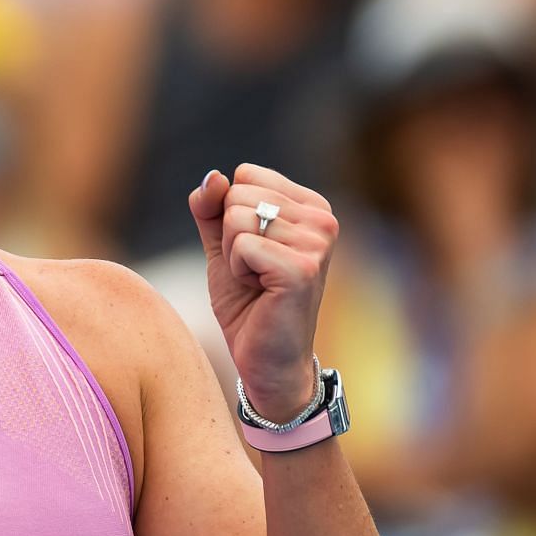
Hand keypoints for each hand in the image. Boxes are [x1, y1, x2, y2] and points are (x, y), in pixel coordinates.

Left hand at [188, 164, 339, 422]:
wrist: (265, 360)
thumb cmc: (248, 302)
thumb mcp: (222, 246)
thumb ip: (212, 208)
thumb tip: (213, 176)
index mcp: (311, 205)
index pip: (245, 175)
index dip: (230, 215)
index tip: (252, 250)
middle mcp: (322, 219)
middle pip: (238, 194)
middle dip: (229, 237)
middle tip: (252, 272)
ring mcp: (317, 243)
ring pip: (236, 219)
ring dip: (233, 257)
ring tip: (257, 282)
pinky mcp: (302, 269)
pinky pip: (241, 246)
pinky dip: (236, 271)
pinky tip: (260, 292)